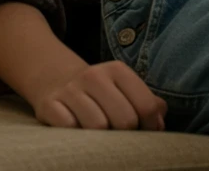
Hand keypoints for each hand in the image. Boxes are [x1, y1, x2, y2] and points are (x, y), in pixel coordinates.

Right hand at [33, 60, 166, 130]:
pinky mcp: (49, 104)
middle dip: (126, 134)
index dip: (150, 126)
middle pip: (125, 120)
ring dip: (100, 137)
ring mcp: (70, 90)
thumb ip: (148, 103)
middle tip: (120, 134)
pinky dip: (76, 134)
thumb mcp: (125, 89)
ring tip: (99, 133)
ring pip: (98, 127)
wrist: (56, 80)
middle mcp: (94, 75)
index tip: (146, 131)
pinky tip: (77, 128)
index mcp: (118, 70)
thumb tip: (159, 125)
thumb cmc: (101, 92)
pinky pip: (70, 129)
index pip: (146, 106)